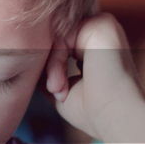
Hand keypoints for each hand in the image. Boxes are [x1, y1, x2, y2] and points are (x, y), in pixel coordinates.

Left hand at [43, 13, 144, 141]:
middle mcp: (101, 32)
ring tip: (58, 90)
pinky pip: (62, 35)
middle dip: (48, 65)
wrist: (116, 119)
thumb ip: (48, 66)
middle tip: (55, 91)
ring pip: (57, 36)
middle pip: (56, 37)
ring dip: (51, 66)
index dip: (49, 67)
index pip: (59, 43)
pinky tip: (60, 84)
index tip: (54, 92)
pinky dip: (55, 61)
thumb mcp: (61, 85)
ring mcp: (103, 26)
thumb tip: (28, 55)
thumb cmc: (92, 110)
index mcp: (96, 45)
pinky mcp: (102, 24)